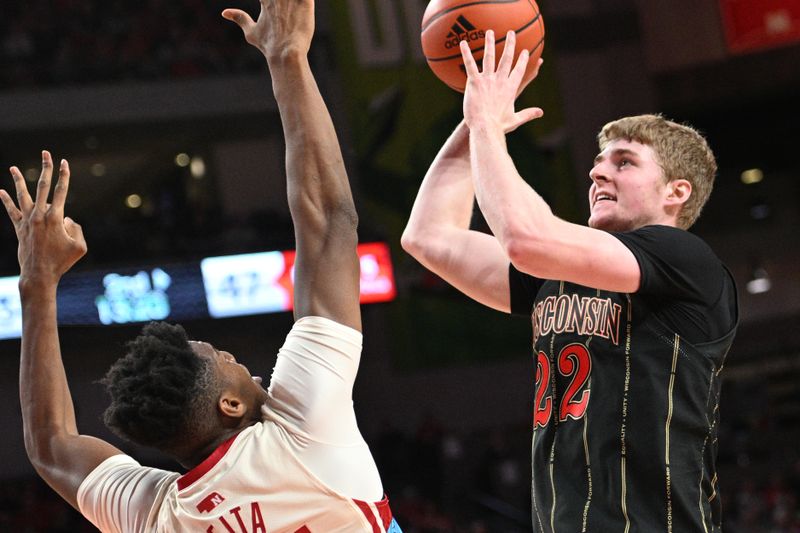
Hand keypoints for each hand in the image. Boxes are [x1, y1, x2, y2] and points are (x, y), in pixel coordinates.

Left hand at [0, 151, 86, 287]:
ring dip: (18, 180)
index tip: (65, 162)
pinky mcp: (20, 228)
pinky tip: (1, 191)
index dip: (64, 175)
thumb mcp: (80, 246)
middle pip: (43, 186)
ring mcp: (28, 221)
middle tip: (46, 153)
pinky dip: (6, 201)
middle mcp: (40, 215)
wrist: (39, 274)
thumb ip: (76, 228)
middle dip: (46, 168)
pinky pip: (12, 211)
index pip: (61, 191)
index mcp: (56, 218)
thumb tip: (66, 220)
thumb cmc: (62, 262)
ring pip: (23, 195)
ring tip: (13, 168)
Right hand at [222, 0, 314, 61]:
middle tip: (282, 10)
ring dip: (291, 0)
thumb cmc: (269, 46)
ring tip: (291, 9)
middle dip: (281, 0)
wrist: (286, 55)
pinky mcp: (306, 3)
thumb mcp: (251, 33)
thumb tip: (224, 13)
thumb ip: (239, 18)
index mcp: (265, 0)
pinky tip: (304, 3)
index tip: (266, 3)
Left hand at [460, 30, 543, 133]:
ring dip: (490, 43)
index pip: (519, 70)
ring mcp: (487, 80)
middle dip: (510, 45)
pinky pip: (470, 65)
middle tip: (511, 33)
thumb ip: (528, 114)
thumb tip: (541, 113)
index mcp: (511, 88)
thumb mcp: (515, 119)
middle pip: (506, 59)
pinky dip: (466, 53)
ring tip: (490, 32)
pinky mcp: (474, 82)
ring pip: (489, 57)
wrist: (485, 128)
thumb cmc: (499, 126)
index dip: (523, 60)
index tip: (526, 51)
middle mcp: (501, 80)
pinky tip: (463, 43)